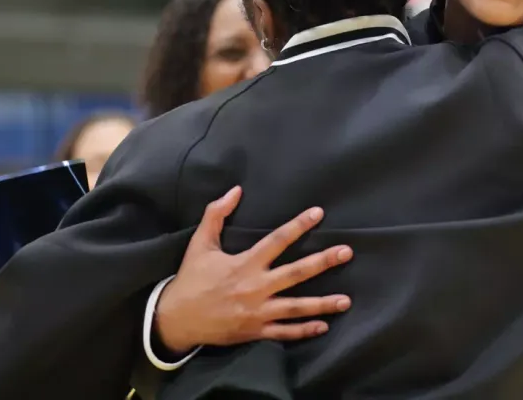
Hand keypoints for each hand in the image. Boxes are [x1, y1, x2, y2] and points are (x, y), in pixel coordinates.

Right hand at [153, 186, 352, 354]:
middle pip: (296, 273)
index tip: (318, 213)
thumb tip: (235, 190)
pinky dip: (304, 330)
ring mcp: (257, 312)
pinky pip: (284, 332)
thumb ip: (216, 214)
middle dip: (323, 262)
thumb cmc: (191, 279)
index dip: (299, 225)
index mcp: (245, 263)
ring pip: (296, 307)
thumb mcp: (200, 243)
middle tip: (347, 253)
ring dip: (322, 303)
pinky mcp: (255, 331)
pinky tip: (323, 325)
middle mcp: (256, 287)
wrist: (175, 320)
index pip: (277, 240)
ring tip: (346, 301)